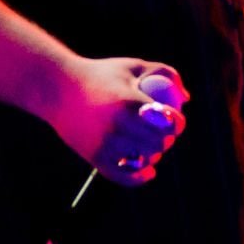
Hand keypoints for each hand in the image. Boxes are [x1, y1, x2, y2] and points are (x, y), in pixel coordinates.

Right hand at [47, 57, 187, 186]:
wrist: (58, 88)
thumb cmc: (100, 74)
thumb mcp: (132, 66)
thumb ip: (164, 74)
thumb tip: (185, 99)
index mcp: (130, 102)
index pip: (169, 122)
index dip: (177, 122)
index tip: (174, 120)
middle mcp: (119, 125)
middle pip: (160, 143)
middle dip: (166, 139)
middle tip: (162, 132)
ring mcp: (106, 144)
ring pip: (145, 159)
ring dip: (153, 154)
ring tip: (149, 144)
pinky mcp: (95, 157)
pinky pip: (124, 176)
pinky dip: (139, 176)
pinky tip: (149, 170)